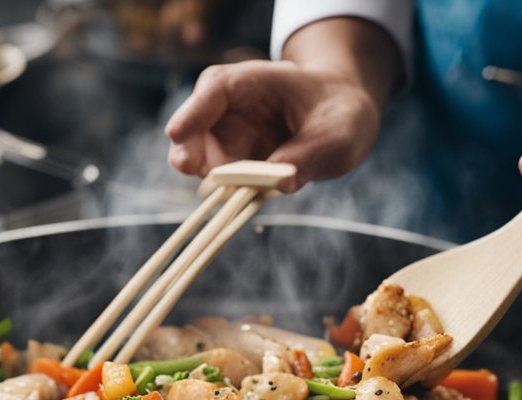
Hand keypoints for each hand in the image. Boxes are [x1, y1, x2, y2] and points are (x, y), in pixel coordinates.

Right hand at [165, 18, 399, 192]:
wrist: (344, 120)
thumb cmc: (340, 113)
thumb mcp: (337, 134)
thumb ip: (309, 156)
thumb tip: (279, 183)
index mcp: (253, 82)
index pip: (214, 89)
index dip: (192, 111)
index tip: (177, 134)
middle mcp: (232, 109)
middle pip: (193, 126)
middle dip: (190, 152)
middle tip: (206, 176)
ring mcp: (230, 138)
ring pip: (199, 159)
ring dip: (214, 180)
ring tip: (244, 191)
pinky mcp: (234, 164)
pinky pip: (221, 182)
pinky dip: (229, 193)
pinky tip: (251, 196)